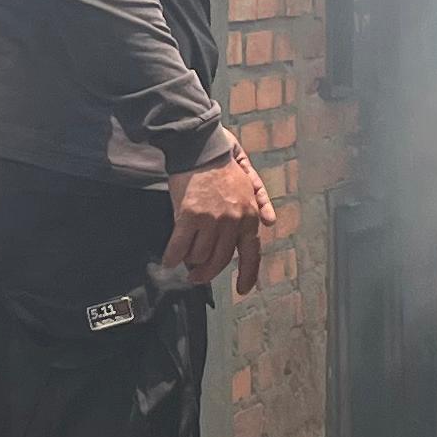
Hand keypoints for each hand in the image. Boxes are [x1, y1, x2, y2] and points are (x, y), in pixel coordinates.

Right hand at [164, 150, 281, 293]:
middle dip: (207, 273)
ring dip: (190, 262)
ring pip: (200, 256)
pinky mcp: (189, 216)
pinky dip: (172, 257)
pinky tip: (168, 261)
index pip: (251, 253)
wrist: (200, 147)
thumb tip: (269, 223)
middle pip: (220, 260)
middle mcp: (233, 222)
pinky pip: (180, 247)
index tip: (241, 289)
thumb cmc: (225, 162)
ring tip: (183, 260)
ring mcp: (212, 220)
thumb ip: (260, 203)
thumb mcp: (250, 181)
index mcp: (250, 216)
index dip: (247, 275)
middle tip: (196, 276)